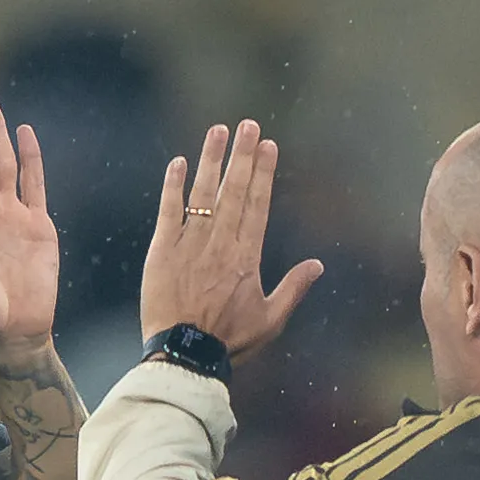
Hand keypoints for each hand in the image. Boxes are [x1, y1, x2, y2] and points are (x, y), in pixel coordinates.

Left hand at [138, 120, 322, 362]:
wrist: (185, 354)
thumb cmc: (230, 341)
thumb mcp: (271, 320)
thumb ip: (293, 288)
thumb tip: (318, 265)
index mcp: (247, 257)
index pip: (257, 205)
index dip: (263, 173)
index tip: (268, 145)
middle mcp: (220, 243)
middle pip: (233, 190)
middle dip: (242, 155)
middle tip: (247, 124)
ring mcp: (190, 244)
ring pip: (203, 193)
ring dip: (212, 160)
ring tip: (218, 131)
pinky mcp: (162, 250)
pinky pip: (169, 210)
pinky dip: (173, 185)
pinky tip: (180, 162)